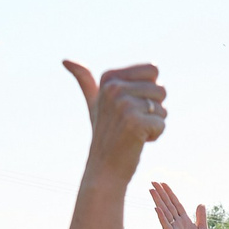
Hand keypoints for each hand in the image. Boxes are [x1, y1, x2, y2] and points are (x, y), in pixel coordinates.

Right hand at [63, 61, 165, 180]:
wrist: (104, 169)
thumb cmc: (105, 135)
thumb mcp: (95, 104)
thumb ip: (85, 81)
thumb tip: (65, 60)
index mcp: (109, 78)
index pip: (153, 70)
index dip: (149, 92)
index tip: (130, 106)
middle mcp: (114, 88)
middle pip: (161, 89)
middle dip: (154, 109)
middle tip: (132, 123)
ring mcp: (123, 104)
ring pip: (162, 108)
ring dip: (154, 123)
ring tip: (133, 132)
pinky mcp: (134, 122)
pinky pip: (161, 124)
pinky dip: (154, 136)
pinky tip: (137, 142)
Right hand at [151, 182, 209, 228]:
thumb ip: (200, 216)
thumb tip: (200, 203)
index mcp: (185, 220)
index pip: (175, 203)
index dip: (170, 193)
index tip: (163, 183)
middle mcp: (178, 223)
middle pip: (168, 204)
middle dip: (161, 193)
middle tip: (153, 182)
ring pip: (165, 212)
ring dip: (158, 201)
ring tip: (151, 190)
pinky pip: (166, 225)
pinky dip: (162, 217)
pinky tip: (157, 208)